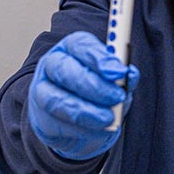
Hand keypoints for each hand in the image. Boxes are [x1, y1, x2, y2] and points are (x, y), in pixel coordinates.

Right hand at [26, 32, 140, 159]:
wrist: (79, 125)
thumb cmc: (97, 94)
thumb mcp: (114, 83)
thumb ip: (122, 78)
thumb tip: (131, 75)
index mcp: (71, 48)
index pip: (80, 44)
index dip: (99, 57)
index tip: (119, 71)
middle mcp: (52, 66)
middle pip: (64, 69)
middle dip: (93, 84)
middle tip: (118, 96)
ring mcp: (42, 92)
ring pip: (56, 99)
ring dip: (87, 111)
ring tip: (109, 119)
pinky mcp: (42, 119)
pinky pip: (58, 124)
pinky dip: (83, 129)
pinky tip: (99, 129)